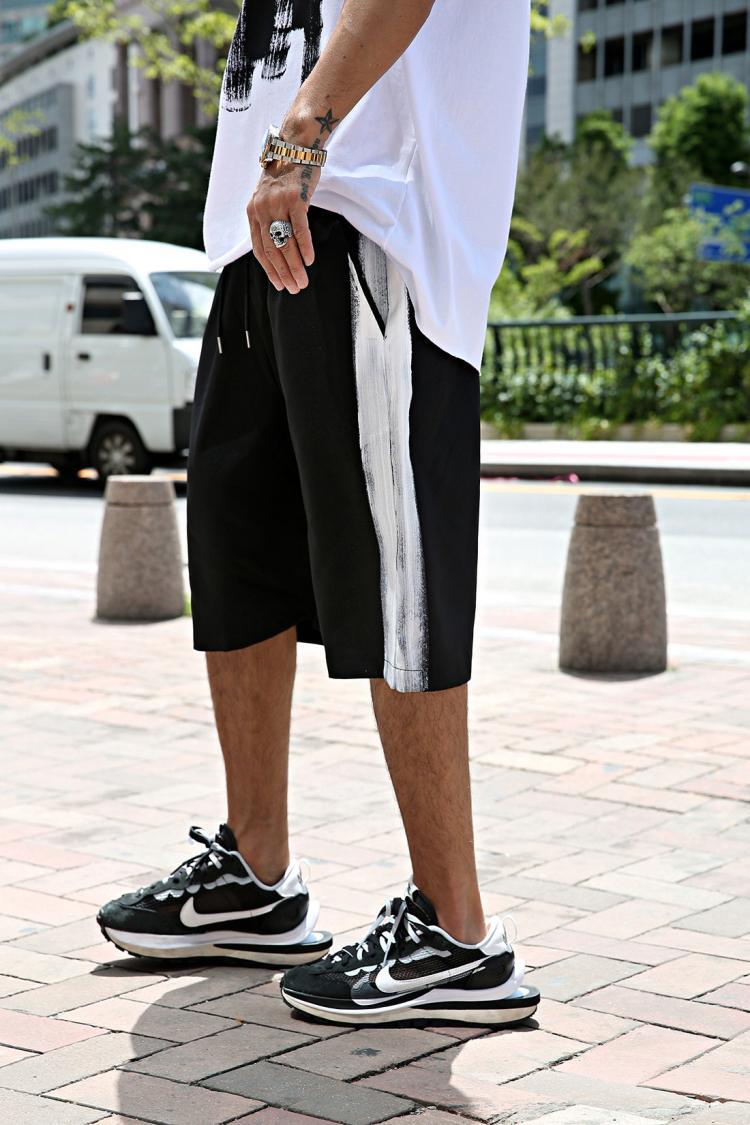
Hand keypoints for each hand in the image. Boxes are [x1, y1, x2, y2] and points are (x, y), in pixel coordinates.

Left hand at [247, 159, 320, 293]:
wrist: (295, 146)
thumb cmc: (286, 174)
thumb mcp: (269, 197)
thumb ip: (270, 219)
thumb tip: (278, 245)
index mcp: (253, 212)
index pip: (259, 249)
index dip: (269, 270)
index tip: (279, 285)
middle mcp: (262, 209)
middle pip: (272, 249)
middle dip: (283, 273)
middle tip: (294, 289)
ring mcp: (278, 203)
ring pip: (285, 243)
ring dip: (294, 266)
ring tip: (303, 281)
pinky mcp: (295, 198)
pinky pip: (299, 228)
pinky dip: (305, 247)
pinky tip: (309, 261)